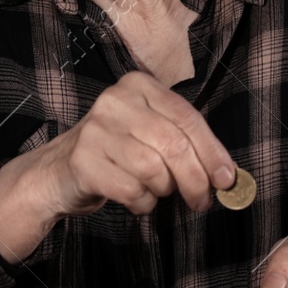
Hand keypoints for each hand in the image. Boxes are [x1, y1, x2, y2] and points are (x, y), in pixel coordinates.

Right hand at [39, 69, 235, 214]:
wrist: (60, 171)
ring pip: (153, 169)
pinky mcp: (83, 161)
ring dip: (164, 190)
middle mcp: (115, 101)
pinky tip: (136, 198)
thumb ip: (186, 143)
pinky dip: (142, 202)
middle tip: (201, 200)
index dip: (212, 151)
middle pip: (173, 144)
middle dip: (195, 179)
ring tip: (156, 191)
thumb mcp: (150, 132)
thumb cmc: (117, 152)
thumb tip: (227, 175)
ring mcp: (96, 130)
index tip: (227, 179)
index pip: (187, 117)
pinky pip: (131, 190)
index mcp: (139, 86)